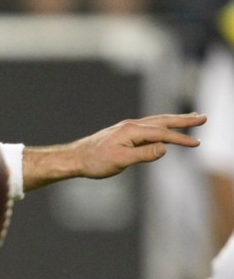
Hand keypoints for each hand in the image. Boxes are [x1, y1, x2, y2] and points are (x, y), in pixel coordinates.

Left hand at [24, 112, 205, 190]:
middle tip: (203, 117)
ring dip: (174, 120)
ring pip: (156, 122)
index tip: (197, 143)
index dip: (180, 138)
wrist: (75, 158)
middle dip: (183, 120)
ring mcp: (127, 129)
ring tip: (190, 118)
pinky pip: (148, 127)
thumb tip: (164, 148)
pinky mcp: (123, 134)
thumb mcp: (120, 161)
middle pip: (162, 121)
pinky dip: (162, 126)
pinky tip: (165, 128)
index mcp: (131, 131)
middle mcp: (130, 126)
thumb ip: (143, 154)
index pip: (162, 133)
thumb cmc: (95, 161)